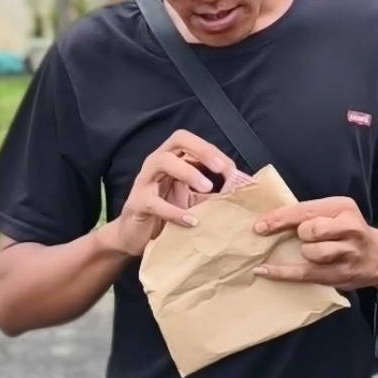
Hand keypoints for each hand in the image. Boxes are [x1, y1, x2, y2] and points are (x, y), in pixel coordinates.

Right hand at [109, 132, 238, 258]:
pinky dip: (174, 212)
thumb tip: (243, 190)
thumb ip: (213, 193)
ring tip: (206, 188)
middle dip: (202, 150)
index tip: (232, 170)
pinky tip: (191, 221)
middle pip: (178, 140)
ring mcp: (144, 181)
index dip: (212, 151)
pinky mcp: (137, 204)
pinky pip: (154, 202)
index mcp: (172, 159)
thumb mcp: (193, 200)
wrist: (134, 237)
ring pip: (162, 161)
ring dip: (188, 172)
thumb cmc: (166, 213)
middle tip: (220, 168)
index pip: (192, 141)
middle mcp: (157, 163)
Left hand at [252, 196, 377, 289]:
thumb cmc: (346, 231)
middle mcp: (350, 229)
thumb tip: (268, 219)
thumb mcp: (334, 213)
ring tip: (310, 252)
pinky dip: (283, 273)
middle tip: (303, 238)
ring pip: (312, 253)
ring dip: (304, 253)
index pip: (306, 210)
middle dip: (300, 235)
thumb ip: (309, 213)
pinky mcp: (343, 275)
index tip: (259, 225)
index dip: (280, 218)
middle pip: (311, 231)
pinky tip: (265, 270)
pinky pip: (307, 274)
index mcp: (343, 207)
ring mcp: (349, 253)